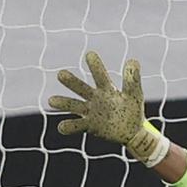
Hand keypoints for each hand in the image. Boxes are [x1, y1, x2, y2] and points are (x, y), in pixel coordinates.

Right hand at [48, 51, 167, 166]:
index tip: (90, 54)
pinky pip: (76, 126)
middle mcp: (95, 98)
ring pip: (74, 105)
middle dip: (71, 82)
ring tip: (51, 100)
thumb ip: (132, 80)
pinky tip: (62, 127)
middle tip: (61, 74)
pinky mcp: (89, 126)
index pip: (100, 75)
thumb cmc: (132, 110)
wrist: (132, 132)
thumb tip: (133, 60)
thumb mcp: (134, 95)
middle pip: (81, 88)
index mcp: (107, 89)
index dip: (96, 66)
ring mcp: (91, 112)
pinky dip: (68, 126)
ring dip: (63, 103)